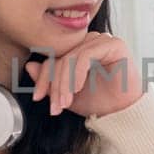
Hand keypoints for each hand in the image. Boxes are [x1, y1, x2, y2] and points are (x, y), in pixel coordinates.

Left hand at [26, 32, 143, 118]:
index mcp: (79, 50)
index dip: (42, 78)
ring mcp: (102, 40)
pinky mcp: (114, 44)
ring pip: (71, 57)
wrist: (124, 112)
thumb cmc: (100, 102)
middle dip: (54, 85)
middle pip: (61, 58)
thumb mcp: (67, 94)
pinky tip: (78, 89)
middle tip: (55, 106)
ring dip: (65, 83)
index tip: (37, 97)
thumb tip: (30, 66)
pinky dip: (78, 74)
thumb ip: (49, 81)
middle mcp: (90, 41)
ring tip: (65, 102)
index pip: (53, 57)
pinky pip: (86, 55)